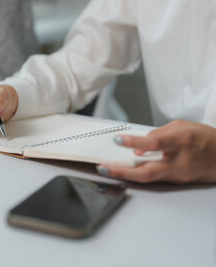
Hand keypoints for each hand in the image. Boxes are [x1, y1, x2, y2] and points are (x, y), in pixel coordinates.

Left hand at [97, 120, 215, 183]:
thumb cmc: (204, 138)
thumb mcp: (180, 126)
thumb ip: (156, 134)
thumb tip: (137, 148)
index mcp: (181, 141)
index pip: (154, 142)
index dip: (134, 142)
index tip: (117, 140)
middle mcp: (180, 161)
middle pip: (147, 171)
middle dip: (122, 171)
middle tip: (103, 167)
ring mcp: (178, 175)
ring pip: (148, 179)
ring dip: (125, 175)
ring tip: (107, 170)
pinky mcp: (177, 182)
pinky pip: (154, 180)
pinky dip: (137, 177)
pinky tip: (124, 172)